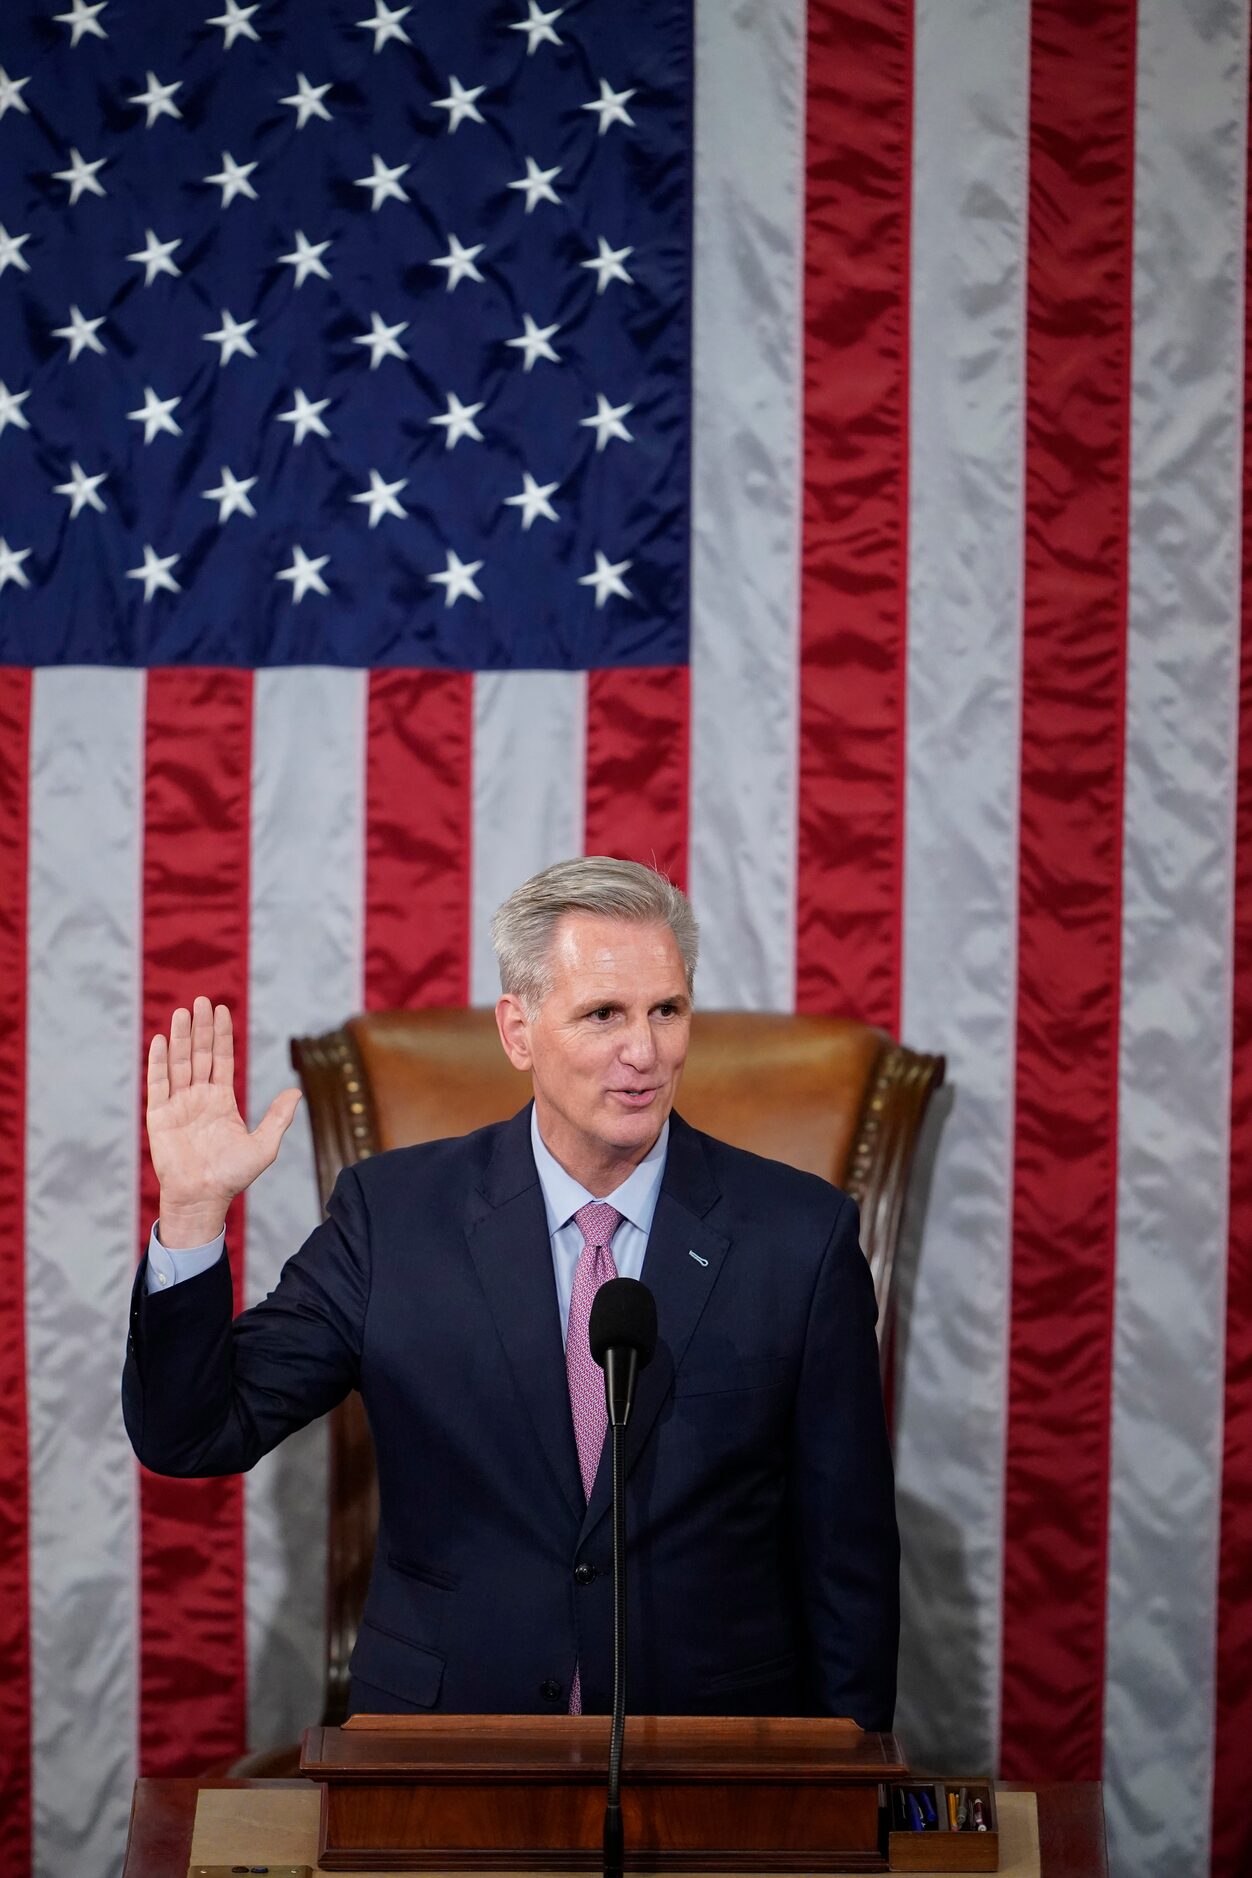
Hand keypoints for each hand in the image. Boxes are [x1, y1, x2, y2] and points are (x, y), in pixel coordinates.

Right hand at [147, 997, 301, 1247]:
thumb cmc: (233, 1177)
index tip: (222, 1010)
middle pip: (199, 1055)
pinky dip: (158, 1062)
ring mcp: (178, 1105)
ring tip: (183, 1012)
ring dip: (180, 1037)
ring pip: (179, 1063)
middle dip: (200, 1028)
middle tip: (202, 1000)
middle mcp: (199, 1097)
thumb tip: (296, 1090)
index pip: (222, 1059)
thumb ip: (278, 1117)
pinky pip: (157, 1084)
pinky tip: (161, 1040)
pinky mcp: (159, 1116)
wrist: (203, 1198)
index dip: (221, 1035)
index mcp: (222, 1101)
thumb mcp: (264, 1146)